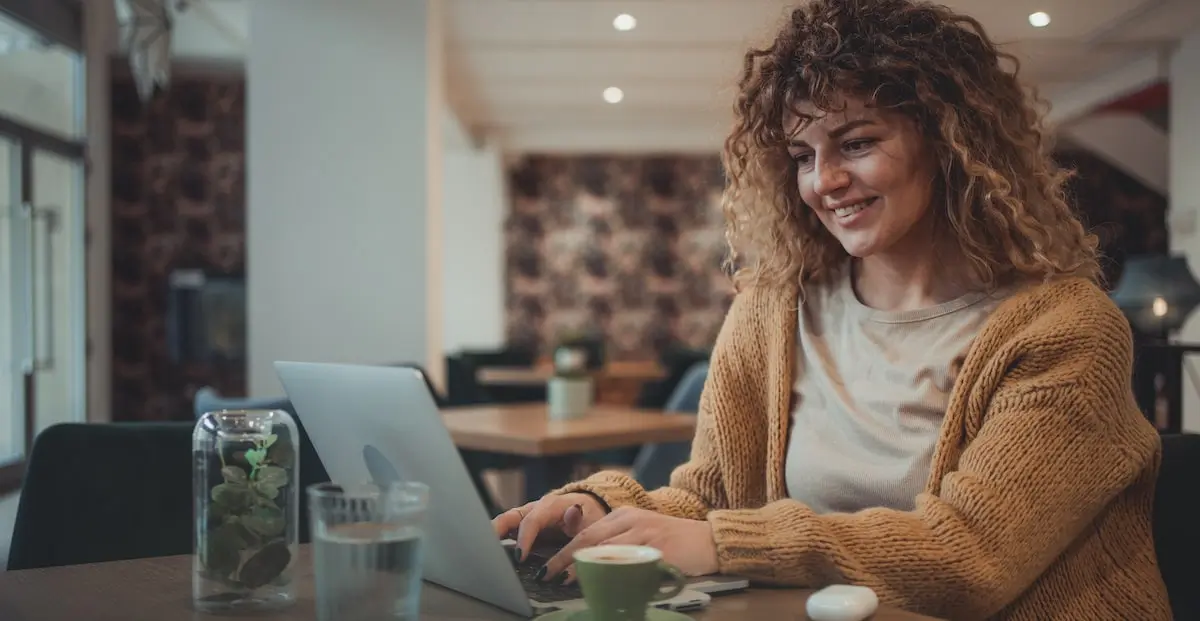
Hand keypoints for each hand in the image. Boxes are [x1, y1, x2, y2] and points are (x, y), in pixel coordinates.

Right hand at [491, 492, 607, 561]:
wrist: (591, 508)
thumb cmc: (591, 516)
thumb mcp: (591, 522)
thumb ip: (580, 526)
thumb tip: (574, 521)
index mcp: (550, 505)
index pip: (531, 520)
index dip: (524, 538)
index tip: (519, 558)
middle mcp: (534, 509)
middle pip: (508, 517)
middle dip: (495, 532)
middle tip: (486, 551)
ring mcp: (526, 517)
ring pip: (504, 524)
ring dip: (492, 537)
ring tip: (482, 554)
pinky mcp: (524, 527)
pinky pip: (507, 532)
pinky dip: (498, 542)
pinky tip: (490, 556)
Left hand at [542, 507, 718, 582]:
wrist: (709, 540)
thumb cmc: (671, 542)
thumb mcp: (639, 533)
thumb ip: (614, 542)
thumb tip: (583, 561)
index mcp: (623, 515)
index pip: (585, 533)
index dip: (563, 551)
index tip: (546, 567)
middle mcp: (632, 520)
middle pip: (590, 539)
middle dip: (565, 559)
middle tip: (548, 575)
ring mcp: (646, 534)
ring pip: (607, 550)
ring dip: (584, 567)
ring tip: (566, 581)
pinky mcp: (660, 549)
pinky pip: (631, 562)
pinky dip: (614, 573)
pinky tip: (604, 582)